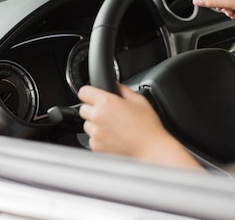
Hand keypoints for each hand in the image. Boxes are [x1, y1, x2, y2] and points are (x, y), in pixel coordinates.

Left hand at [78, 84, 202, 169]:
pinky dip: (100, 138)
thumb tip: (115, 85)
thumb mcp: (139, 100)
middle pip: (83, 109)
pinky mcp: (96, 147)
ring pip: (87, 125)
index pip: (84, 92)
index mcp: (107, 102)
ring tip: (114, 127)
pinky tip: (115, 137)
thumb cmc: (148, 126)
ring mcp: (95, 134)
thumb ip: (123, 89)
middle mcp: (98, 117)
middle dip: (94, 109)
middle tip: (110, 113)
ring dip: (96, 124)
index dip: (90, 93)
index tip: (95, 96)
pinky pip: (92, 139)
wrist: (150, 149)